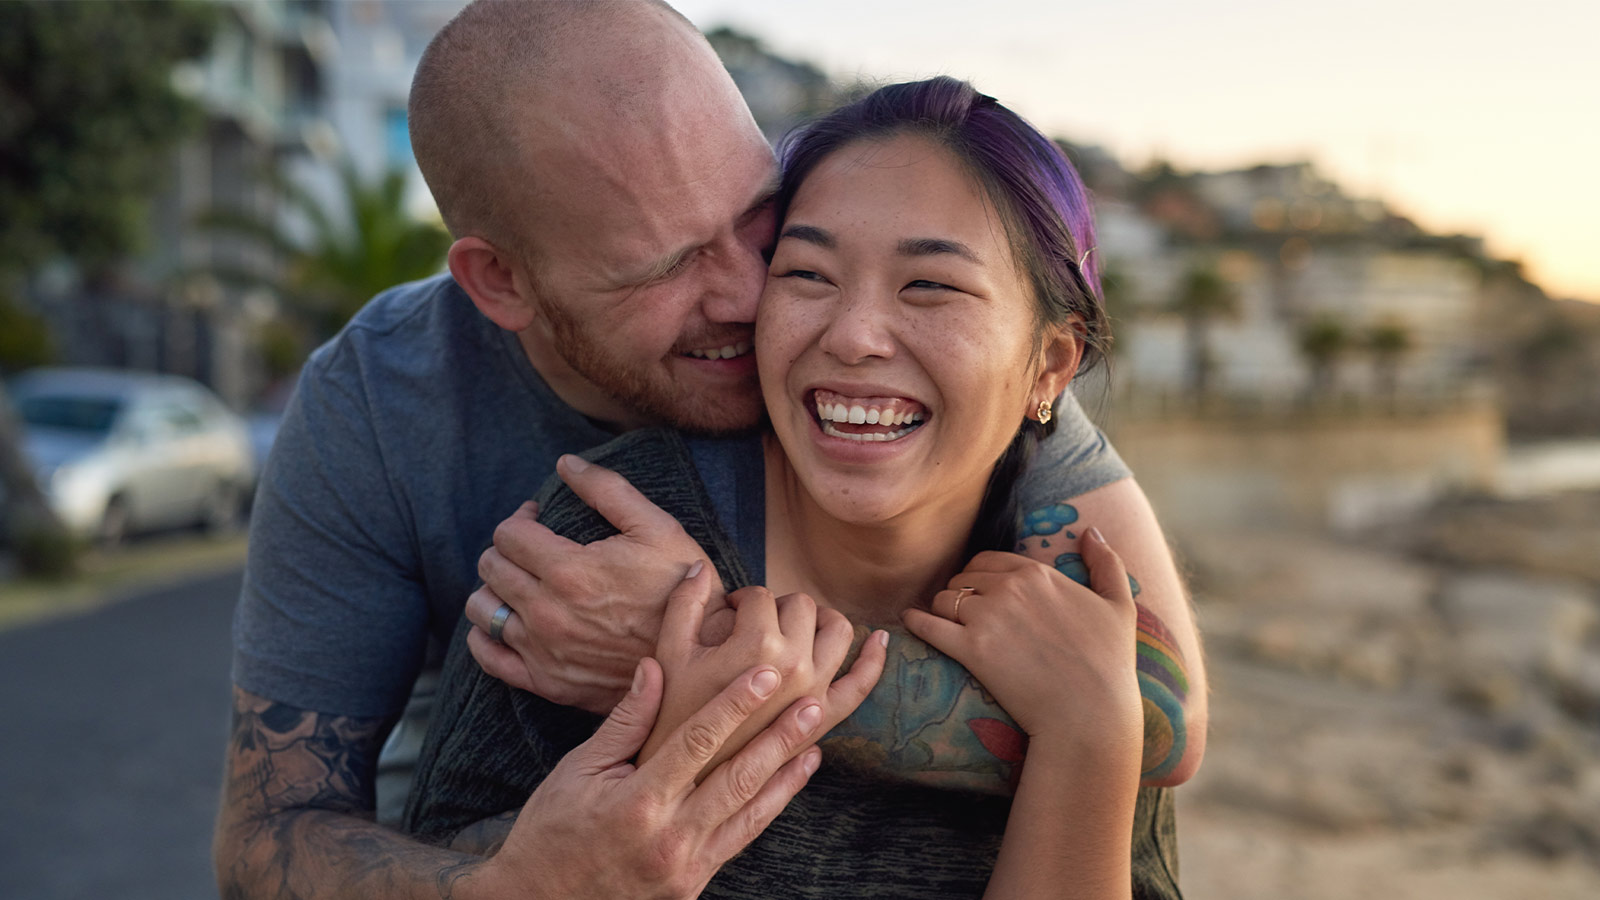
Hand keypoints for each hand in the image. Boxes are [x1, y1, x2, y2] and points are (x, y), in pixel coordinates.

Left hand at [465, 454, 728, 713]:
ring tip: (523, 582)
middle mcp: (547, 614)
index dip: (522, 518)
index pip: (508, 534)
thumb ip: (607, 490)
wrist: (701, 661)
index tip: (540, 519)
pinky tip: (509, 620)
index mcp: (570, 571)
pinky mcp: (547, 683)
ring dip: (495, 588)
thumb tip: (565, 463)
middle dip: (508, 548)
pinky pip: (488, 657)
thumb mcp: (659, 528)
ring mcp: (544, 652)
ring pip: (482, 609)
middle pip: (491, 567)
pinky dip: (486, 635)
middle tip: (534, 547)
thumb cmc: (684, 589)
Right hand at [475, 657, 827, 899]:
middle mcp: (669, 838)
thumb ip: (625, 722)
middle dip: (779, 739)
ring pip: (749, 812)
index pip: (697, 743)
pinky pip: (741, 840)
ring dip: (786, 774)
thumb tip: (655, 667)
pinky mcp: (694, 885)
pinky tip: (788, 783)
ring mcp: (686, 867)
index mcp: (637, 804)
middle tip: (813, 704)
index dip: (735, 705)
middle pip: (737, 778)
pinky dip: (769, 808)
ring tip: (815, 739)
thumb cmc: (551, 830)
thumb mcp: (577, 771)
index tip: (766, 674)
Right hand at [639, 562, 889, 779]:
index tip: (725, 611)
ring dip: (819, 619)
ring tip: (794, 626)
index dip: (739, 598)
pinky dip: (873, 659)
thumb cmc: (672, 716)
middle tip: (753, 621)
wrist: (686, 781)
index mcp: (757, 645)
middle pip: (800, 606)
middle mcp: (796, 665)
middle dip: (776, 606)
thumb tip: (699, 565)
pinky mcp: (824, 719)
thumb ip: (684, 604)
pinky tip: (879, 640)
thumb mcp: (669, 656)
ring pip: (838, 630)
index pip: (760, 596)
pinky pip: (860, 684)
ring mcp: (815, 692)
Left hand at [902, 529, 1141, 754]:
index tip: (980, 593)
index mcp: (1037, 573)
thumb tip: (1091, 532)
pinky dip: (915, 622)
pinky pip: (928, 625)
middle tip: (964, 614)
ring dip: (941, 610)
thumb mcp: (1120, 606)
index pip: (987, 559)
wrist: (1090, 713)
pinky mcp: (970, 650)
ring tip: (944, 623)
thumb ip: (1107, 563)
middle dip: (961, 593)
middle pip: (963, 578)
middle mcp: (1009, 588)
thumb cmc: (1110, 664)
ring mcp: (987, 617)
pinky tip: (910, 622)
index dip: (980, 576)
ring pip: (944, 599)